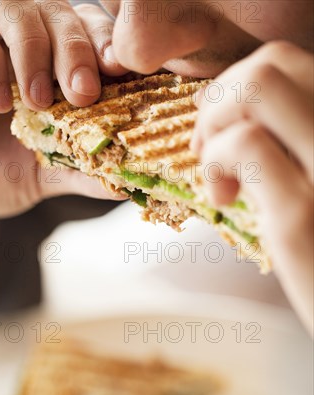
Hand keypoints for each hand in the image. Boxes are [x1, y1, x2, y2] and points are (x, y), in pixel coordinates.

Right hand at [0, 1, 126, 218]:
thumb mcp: (43, 178)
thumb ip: (81, 173)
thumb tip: (127, 182)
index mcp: (54, 71)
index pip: (90, 35)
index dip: (108, 46)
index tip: (121, 73)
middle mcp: (22, 49)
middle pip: (59, 13)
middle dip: (77, 50)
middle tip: (83, 92)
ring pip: (16, 9)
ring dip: (34, 52)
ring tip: (38, 100)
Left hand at [191, 41, 313, 333]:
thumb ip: (301, 153)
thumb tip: (252, 131)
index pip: (294, 63)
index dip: (242, 85)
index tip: (224, 124)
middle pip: (272, 63)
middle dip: (220, 97)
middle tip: (206, 143)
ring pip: (257, 89)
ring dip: (212, 125)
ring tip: (211, 169)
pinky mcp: (303, 215)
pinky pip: (243, 148)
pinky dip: (214, 162)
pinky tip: (220, 197)